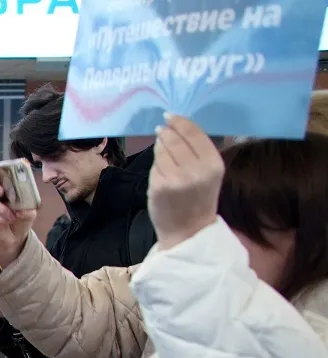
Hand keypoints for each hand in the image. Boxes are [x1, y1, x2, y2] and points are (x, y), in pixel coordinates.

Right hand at [0, 155, 37, 266]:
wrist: (17, 236)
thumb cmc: (22, 216)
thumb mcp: (31, 207)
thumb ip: (29, 203)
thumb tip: (23, 207)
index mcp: (3, 182)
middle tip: (1, 191)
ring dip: (1, 207)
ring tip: (11, 214)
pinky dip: (2, 217)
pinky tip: (9, 219)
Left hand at [149, 113, 223, 250]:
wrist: (189, 231)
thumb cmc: (199, 199)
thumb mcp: (209, 173)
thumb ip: (198, 151)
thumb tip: (176, 127)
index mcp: (213, 164)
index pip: (194, 134)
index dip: (180, 122)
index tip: (170, 116)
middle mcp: (196, 170)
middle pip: (175, 140)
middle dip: (166, 132)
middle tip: (161, 129)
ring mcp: (175, 178)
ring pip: (162, 151)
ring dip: (159, 146)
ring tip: (162, 148)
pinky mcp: (158, 186)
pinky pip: (154, 166)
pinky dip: (156, 164)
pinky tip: (161, 169)